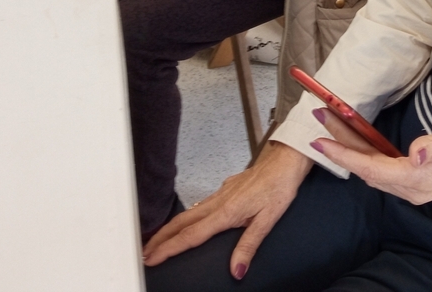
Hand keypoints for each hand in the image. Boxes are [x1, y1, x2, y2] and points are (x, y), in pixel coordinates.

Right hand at [143, 141, 312, 278]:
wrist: (286, 160)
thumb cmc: (280, 185)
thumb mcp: (268, 220)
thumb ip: (249, 245)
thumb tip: (237, 269)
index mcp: (226, 212)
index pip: (191, 236)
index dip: (169, 249)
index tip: (152, 258)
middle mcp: (219, 201)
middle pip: (182, 223)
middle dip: (161, 239)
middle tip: (144, 252)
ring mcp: (221, 193)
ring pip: (189, 213)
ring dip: (171, 228)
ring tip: (159, 241)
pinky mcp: (226, 189)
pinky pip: (200, 206)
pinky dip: (186, 217)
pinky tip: (188, 221)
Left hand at [312, 109, 431, 205]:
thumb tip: (415, 152)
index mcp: (419, 178)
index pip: (373, 168)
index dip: (345, 155)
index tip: (321, 140)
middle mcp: (411, 188)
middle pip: (366, 168)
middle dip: (341, 145)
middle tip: (321, 116)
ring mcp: (412, 186)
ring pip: (371, 168)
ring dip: (350, 148)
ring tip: (332, 123)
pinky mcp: (414, 180)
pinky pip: (380, 168)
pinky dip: (364, 154)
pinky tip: (356, 140)